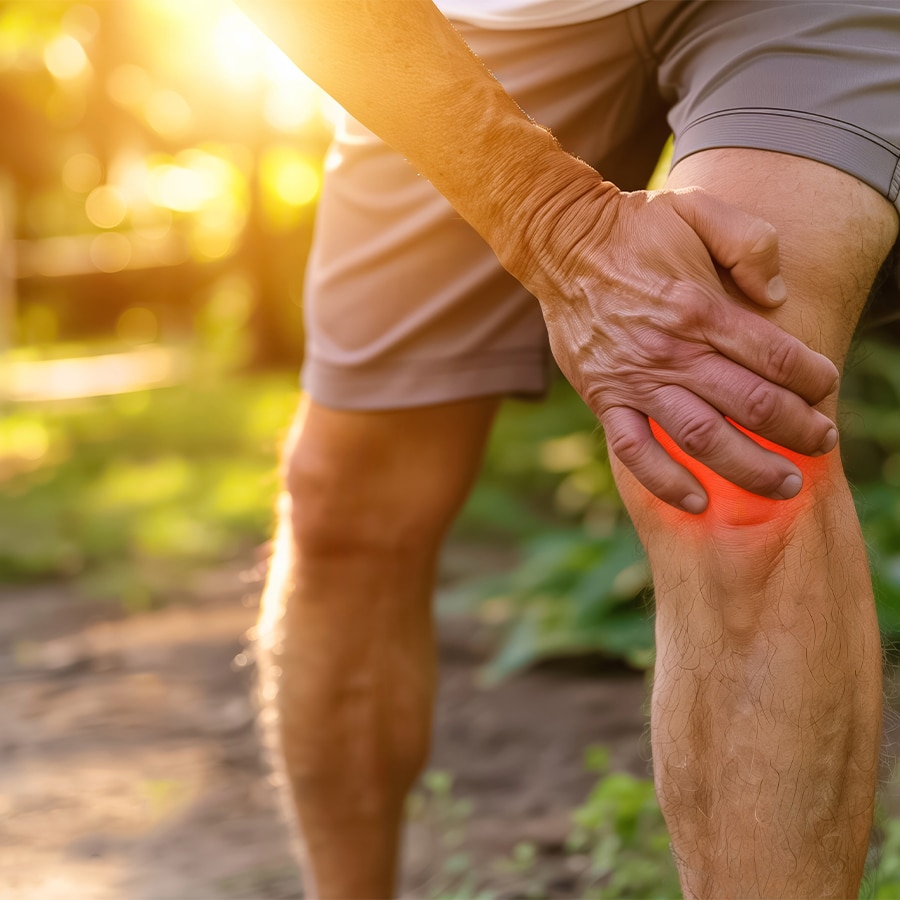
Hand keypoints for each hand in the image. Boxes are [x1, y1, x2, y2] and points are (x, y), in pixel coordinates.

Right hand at [501, 167, 838, 512]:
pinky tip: (698, 502)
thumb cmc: (636, 228)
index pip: (775, 355)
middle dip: (798, 430)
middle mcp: (671, 351)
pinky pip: (634, 452)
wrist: (562, 244)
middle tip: (824, 443)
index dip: (813, 377)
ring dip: (749, 467)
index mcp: (700, 306)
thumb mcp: (699, 208)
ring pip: (701, 438)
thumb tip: (778, 298)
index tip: (827, 387)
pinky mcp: (604, 398)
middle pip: (750, 404)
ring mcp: (635, 381)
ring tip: (785, 484)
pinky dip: (666, 482)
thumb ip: (751, 244)